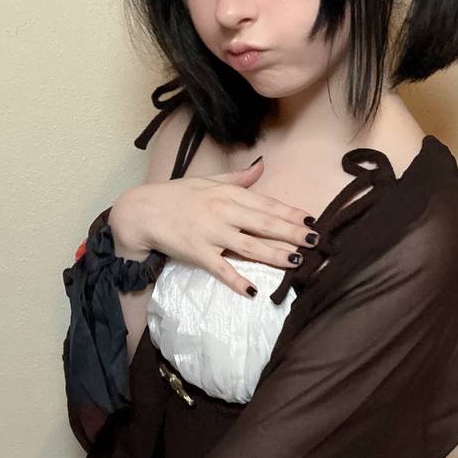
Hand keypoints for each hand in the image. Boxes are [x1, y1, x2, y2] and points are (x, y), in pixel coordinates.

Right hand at [110, 158, 320, 297]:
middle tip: (315, 241)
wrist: (142, 211)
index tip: (311, 220)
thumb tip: (261, 167)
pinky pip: (221, 269)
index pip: (266, 204)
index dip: (290, 213)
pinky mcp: (198, 253)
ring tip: (297, 262)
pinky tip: (253, 291)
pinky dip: (237, 281)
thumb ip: (237, 177)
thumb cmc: (175, 195)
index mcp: (228, 194)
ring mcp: (211, 234)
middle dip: (292, 233)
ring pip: (249, 246)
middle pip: (264, 225)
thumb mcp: (208, 180)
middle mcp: (223, 212)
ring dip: (274, 255)